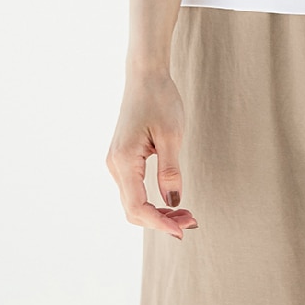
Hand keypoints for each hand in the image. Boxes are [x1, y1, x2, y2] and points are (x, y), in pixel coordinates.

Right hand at [105, 70, 198, 238]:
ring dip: (156, 212)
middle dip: (160, 220)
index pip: (137, 206)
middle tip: (190, 221)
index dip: (158, 223)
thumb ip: (170, 171)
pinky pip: (134, 189)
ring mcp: (116, 162)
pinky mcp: (122, 158)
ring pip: (133, 201)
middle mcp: (114, 165)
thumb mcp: (171, 135)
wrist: (146, 74)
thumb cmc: (160, 99)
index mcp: (124, 160)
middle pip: (133, 209)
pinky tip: (170, 201)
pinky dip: (151, 200)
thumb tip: (174, 202)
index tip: (182, 230)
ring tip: (185, 214)